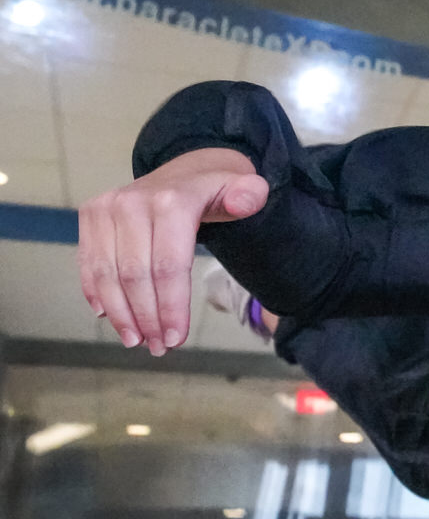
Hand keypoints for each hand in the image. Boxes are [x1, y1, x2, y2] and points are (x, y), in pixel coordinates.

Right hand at [78, 146, 267, 354]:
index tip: (176, 339)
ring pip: (107, 274)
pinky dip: (97, 293)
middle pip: (135, 275)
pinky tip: (111, 317)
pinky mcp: (90, 216)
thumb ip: (250, 196)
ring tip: (138, 341)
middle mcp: (131, 202)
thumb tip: (248, 199)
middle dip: (146, 318)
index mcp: (171, 200)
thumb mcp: (242, 189)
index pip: (169, 266)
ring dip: (120, 314)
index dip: (170, 307)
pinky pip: (88, 262)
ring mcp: (106, 208)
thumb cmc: (215, 192)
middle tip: (159, 348)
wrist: (186, 170)